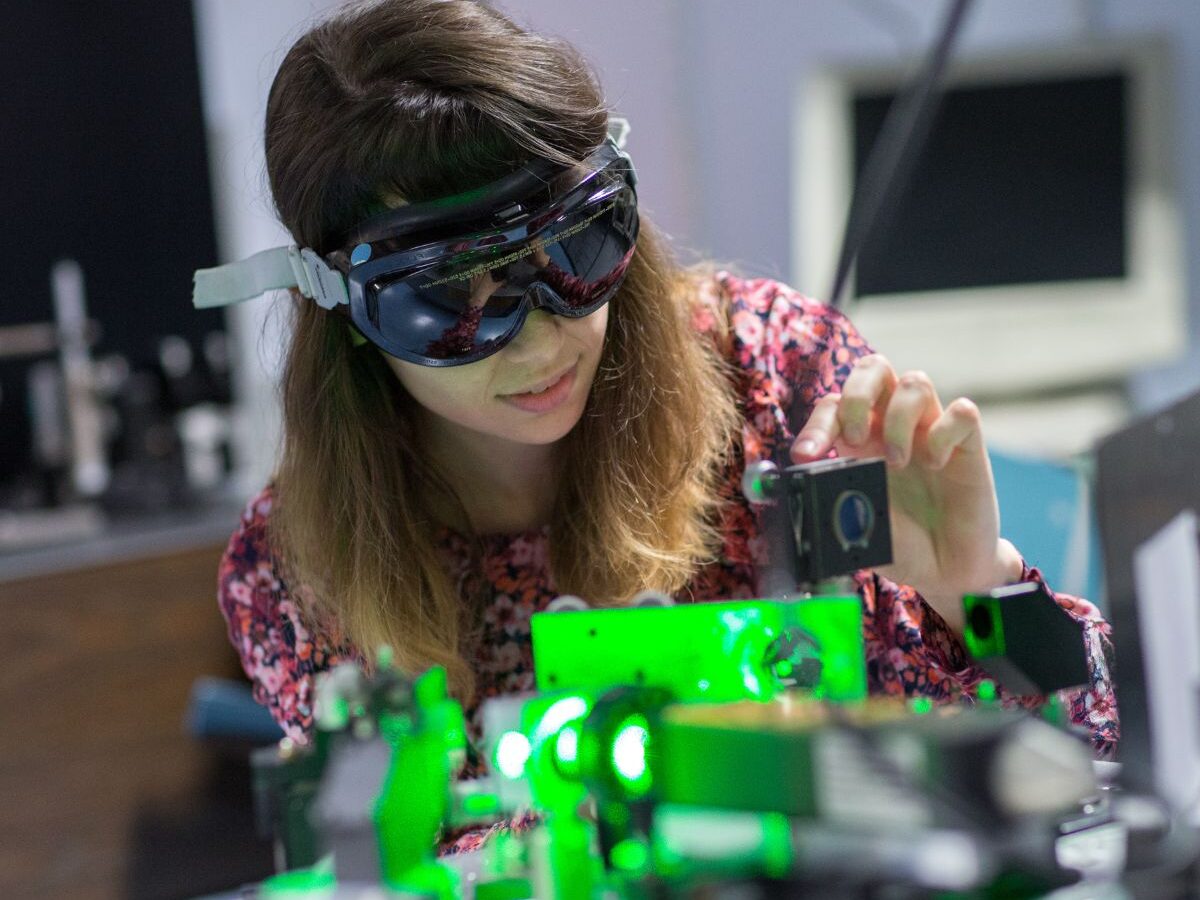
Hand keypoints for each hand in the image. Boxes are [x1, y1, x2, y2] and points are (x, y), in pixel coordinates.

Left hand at [790, 354, 1022, 633]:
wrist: (944, 572)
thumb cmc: (899, 544)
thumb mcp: (859, 528)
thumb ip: (839, 503)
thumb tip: (815, 483)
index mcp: (859, 442)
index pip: (834, 405)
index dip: (817, 423)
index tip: (806, 456)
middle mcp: (893, 427)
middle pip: (873, 369)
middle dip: (858, 395)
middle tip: (856, 440)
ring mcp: (931, 431)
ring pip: (915, 381)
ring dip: (898, 419)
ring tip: (898, 462)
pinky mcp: (968, 445)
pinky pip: (963, 411)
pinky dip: (946, 432)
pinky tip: (938, 463)